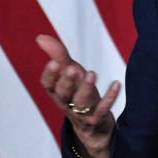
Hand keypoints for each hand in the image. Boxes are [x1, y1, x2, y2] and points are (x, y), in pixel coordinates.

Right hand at [37, 34, 119, 157]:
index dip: (50, 75)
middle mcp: (67, 102)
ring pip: (81, 103)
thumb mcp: (68, 71)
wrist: (92, 121)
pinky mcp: (97, 118)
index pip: (48, 84)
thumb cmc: (77, 90)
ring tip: (92, 73)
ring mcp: (82, 112)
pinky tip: (117, 84)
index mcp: (56, 91)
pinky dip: (110, 97)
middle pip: (63, 93)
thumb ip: (58, 55)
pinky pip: (103, 109)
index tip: (54, 63)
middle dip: (67, 81)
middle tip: (73, 68)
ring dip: (86, 88)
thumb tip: (40, 37)